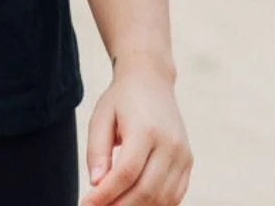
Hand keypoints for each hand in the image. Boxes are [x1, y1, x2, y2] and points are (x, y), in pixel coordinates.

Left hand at [80, 61, 192, 205]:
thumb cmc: (121, 99)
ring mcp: (183, 155)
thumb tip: (96, 184)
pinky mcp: (188, 162)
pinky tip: (133, 202)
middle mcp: (170, 144)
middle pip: (146, 190)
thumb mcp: (101, 117)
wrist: (151, 80)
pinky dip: (155, 204)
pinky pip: (174, 195)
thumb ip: (97, 150)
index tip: (87, 204)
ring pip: (162, 198)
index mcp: (146, 129)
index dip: (106, 194)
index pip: (127, 173)